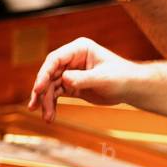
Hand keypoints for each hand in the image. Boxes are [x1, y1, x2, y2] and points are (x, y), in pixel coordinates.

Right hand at [28, 37, 143, 121]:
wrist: (131, 88)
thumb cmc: (121, 77)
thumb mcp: (103, 79)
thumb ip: (83, 79)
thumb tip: (64, 79)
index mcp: (80, 49)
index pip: (56, 59)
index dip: (45, 73)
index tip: (39, 88)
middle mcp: (72, 58)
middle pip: (49, 73)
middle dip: (41, 90)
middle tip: (35, 106)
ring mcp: (70, 72)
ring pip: (50, 86)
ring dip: (46, 101)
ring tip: (47, 118)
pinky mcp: (71, 85)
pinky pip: (56, 94)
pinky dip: (52, 105)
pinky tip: (50, 116)